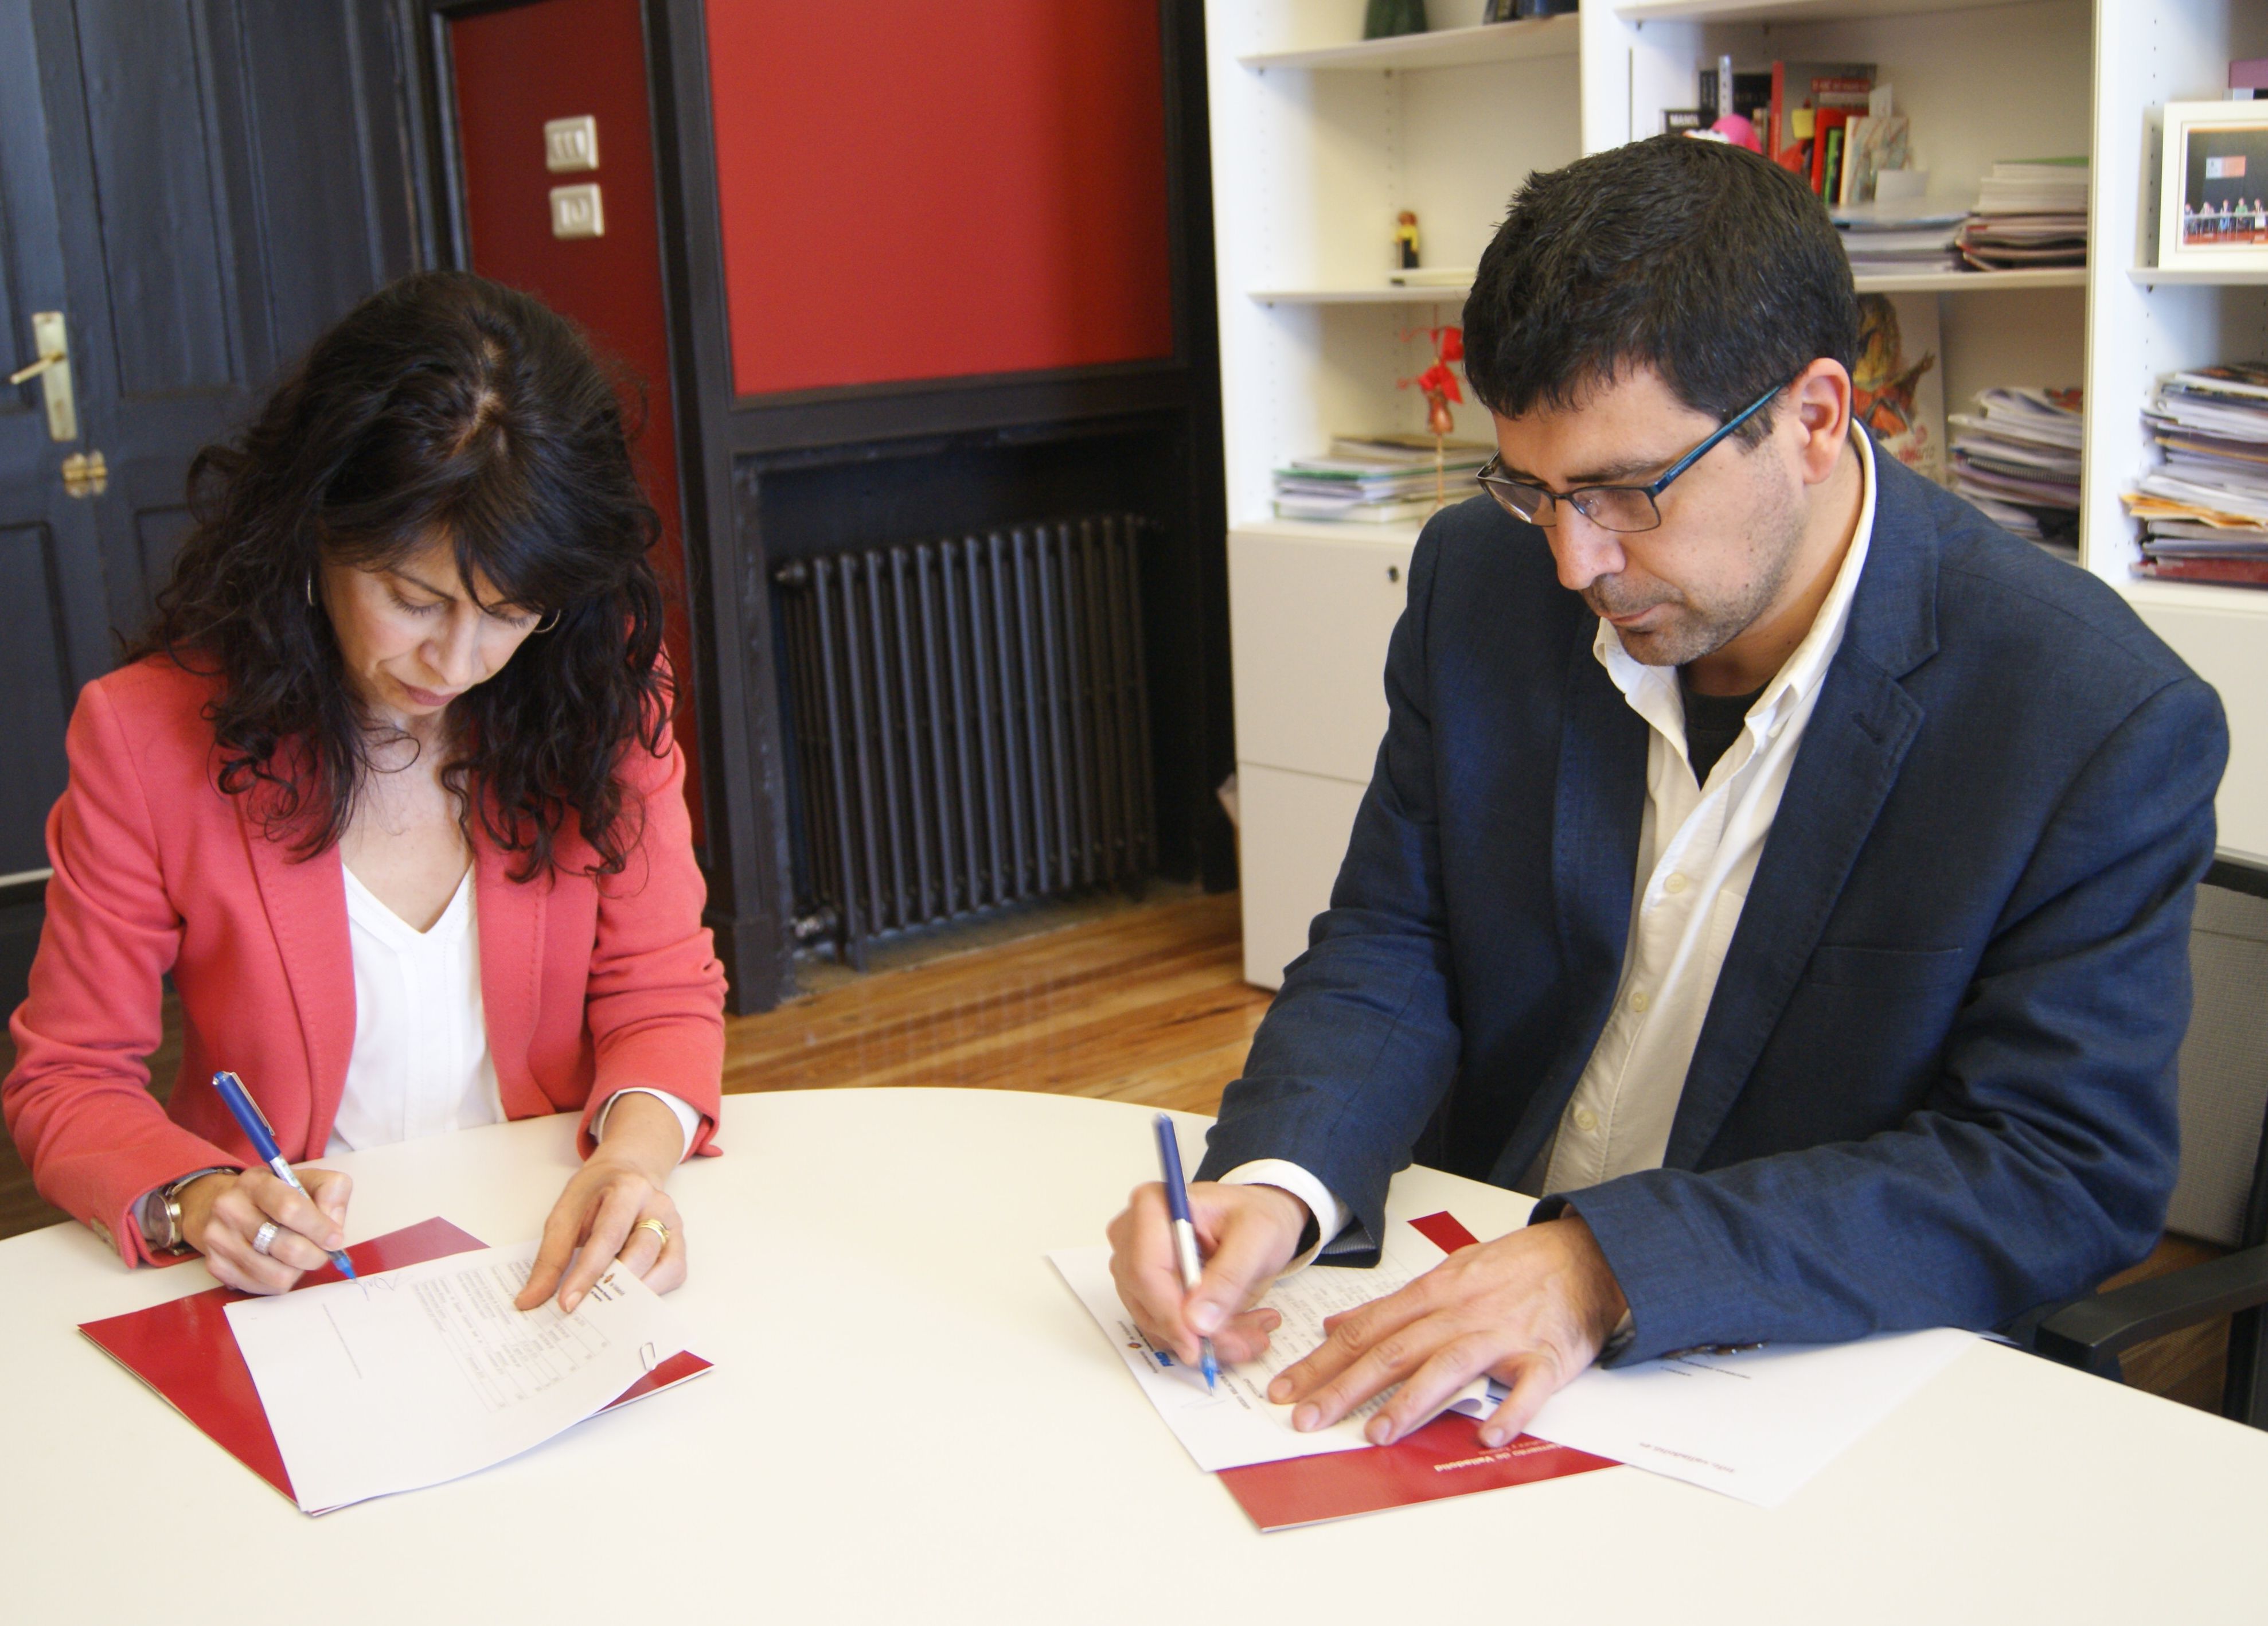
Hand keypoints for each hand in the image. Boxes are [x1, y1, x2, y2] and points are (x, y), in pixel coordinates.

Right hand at [177, 1166, 352, 1293]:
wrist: (229, 1208)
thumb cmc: (277, 1196)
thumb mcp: (307, 1180)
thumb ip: (331, 1192)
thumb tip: (334, 1227)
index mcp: (255, 1182)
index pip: (291, 1208)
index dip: (320, 1228)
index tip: (335, 1238)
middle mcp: (230, 1209)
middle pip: (287, 1247)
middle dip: (315, 1255)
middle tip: (321, 1251)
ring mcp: (219, 1239)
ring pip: (278, 1274)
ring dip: (298, 1270)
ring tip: (298, 1257)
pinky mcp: (216, 1265)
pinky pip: (263, 1287)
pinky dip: (280, 1280)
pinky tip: (279, 1264)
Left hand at [517, 1091, 685, 1313]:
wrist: (627, 1173)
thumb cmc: (595, 1194)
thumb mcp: (564, 1214)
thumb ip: (549, 1258)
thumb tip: (530, 1300)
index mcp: (627, 1190)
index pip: (607, 1237)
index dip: (587, 1273)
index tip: (567, 1303)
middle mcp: (658, 1205)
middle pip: (641, 1253)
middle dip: (614, 1286)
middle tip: (586, 1313)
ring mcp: (673, 1224)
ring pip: (663, 1267)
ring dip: (635, 1293)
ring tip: (605, 1310)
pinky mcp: (679, 1242)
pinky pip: (673, 1273)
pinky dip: (652, 1291)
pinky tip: (629, 1297)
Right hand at [1105, 1179, 1308, 1366]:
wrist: (1255, 1219)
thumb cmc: (1253, 1215)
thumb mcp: (1257, 1237)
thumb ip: (1230, 1276)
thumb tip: (1198, 1321)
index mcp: (1153, 1207)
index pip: (1145, 1270)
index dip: (1168, 1313)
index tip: (1199, 1342)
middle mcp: (1134, 1235)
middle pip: (1147, 1301)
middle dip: (1195, 1333)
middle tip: (1244, 1342)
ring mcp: (1136, 1265)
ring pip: (1157, 1323)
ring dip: (1206, 1340)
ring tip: (1251, 1334)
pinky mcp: (1147, 1291)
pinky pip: (1166, 1329)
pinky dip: (1203, 1339)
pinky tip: (1237, 1329)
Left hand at [1267, 1214, 1626, 1448]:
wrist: (1584, 1255)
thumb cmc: (1514, 1267)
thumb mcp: (1446, 1273)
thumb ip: (1391, 1305)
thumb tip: (1336, 1325)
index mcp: (1434, 1293)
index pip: (1366, 1329)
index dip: (1323, 1360)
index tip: (1286, 1387)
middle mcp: (1460, 1312)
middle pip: (1394, 1350)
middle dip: (1345, 1386)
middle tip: (1308, 1418)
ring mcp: (1502, 1334)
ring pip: (1448, 1365)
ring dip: (1411, 1402)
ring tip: (1377, 1434)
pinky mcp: (1544, 1356)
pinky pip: (1526, 1388)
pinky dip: (1508, 1411)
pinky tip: (1487, 1435)